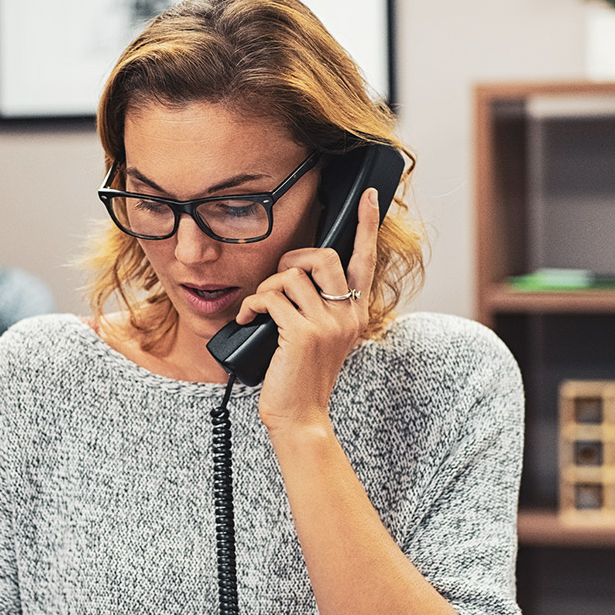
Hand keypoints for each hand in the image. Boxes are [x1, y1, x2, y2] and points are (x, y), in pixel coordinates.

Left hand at [235, 188, 379, 432]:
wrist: (299, 418)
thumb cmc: (301, 378)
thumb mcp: (322, 340)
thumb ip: (320, 308)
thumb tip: (295, 276)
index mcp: (356, 314)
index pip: (366, 260)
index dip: (366, 225)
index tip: (368, 196)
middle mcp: (348, 316)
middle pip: (323, 256)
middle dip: (291, 259)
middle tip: (277, 282)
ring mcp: (327, 324)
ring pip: (290, 276)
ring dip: (265, 288)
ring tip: (258, 310)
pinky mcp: (302, 333)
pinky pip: (270, 297)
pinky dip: (251, 305)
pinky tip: (246, 321)